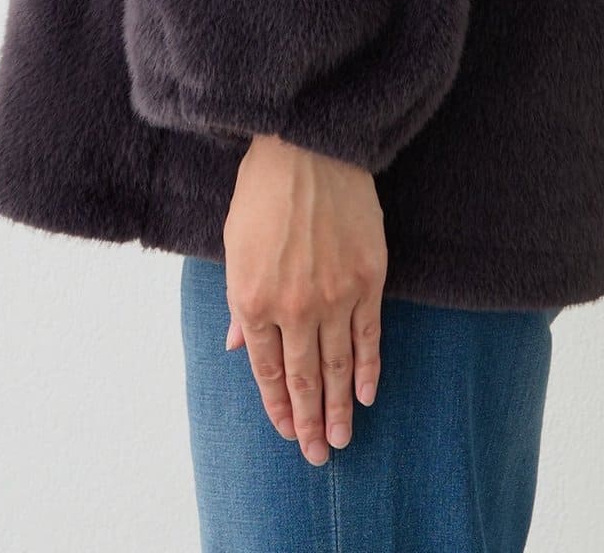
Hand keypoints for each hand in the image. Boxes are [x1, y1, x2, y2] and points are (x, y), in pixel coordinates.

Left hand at [222, 133, 386, 463]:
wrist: (307, 149)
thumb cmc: (263, 192)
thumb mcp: (235, 246)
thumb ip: (239, 302)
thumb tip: (237, 346)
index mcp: (253, 300)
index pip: (266, 369)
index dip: (277, 405)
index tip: (286, 430)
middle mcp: (294, 307)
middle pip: (303, 378)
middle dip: (309, 421)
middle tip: (316, 454)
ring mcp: (334, 296)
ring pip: (338, 367)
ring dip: (339, 408)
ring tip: (341, 440)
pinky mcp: (368, 280)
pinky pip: (369, 337)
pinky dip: (368, 370)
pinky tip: (367, 396)